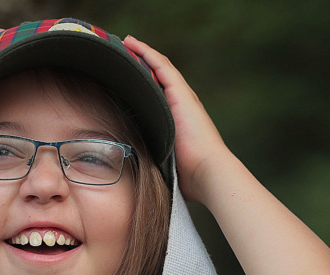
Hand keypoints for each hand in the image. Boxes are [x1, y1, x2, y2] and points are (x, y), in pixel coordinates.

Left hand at [121, 35, 233, 202]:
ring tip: (124, 43)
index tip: (127, 77)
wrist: (208, 172)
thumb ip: (156, 160)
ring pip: (159, 66)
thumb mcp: (167, 164)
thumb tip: (140, 175)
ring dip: (141, 53)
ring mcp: (183, 97)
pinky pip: (160, 66)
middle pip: (158, 76)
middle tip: (121, 53)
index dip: (144, 82)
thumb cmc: (191, 177)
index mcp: (178, 119)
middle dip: (141, 63)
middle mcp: (182, 104)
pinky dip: (146, 53)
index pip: (159, 93)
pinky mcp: (181, 93)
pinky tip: (131, 44)